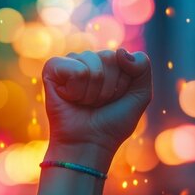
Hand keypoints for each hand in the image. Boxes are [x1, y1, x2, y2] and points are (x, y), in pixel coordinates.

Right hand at [38, 49, 151, 194]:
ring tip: (84, 102)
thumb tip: (119, 51)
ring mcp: (71, 62)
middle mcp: (90, 59)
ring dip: (92, 91)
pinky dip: (76, 88)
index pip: (125, 56)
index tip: (115, 99)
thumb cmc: (112, 122)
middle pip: (110, 57)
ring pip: (92, 63)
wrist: (88, 143)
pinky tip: (69, 97)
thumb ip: (142, 66)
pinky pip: (74, 68)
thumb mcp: (140, 95)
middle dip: (108, 87)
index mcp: (110, 63)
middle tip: (98, 103)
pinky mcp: (52, 68)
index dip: (124, 82)